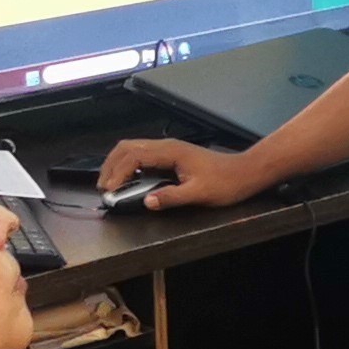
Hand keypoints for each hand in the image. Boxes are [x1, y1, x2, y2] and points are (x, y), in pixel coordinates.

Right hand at [95, 137, 260, 210]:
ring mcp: (169, 150)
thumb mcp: (199, 194)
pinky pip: (143, 156)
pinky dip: (130, 166)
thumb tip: (147, 202)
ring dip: (118, 164)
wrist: (244, 173)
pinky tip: (128, 181)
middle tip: (103, 186)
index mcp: (171, 152)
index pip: (134, 156)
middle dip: (111, 165)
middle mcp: (167, 147)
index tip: (110, 189)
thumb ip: (172, 197)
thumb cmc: (226, 182)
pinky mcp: (171, 156)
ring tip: (111, 184)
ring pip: (133, 149)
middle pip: (128, 147)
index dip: (118, 172)